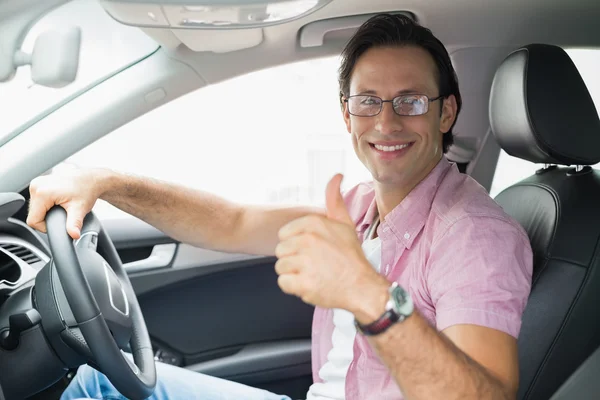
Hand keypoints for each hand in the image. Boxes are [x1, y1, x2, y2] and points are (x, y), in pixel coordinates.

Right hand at [27, 165, 109, 238]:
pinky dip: (46, 205)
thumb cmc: (86, 190)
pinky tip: (57, 203)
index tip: (59, 222)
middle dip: (47, 218)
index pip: (33, 220)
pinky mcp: (39, 183)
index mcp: (42, 192)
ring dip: (46, 212)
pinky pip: (37, 201)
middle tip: (63, 214)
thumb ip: (74, 224)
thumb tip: (74, 235)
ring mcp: (37, 183)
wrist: (92, 179)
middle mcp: (36, 186)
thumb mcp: (80, 209)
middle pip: (33, 214)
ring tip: (61, 208)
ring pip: (35, 208)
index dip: (45, 226)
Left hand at [275, 174, 383, 310]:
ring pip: (281, 267)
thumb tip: (336, 176)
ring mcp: (304, 262)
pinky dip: (294, 287)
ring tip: (313, 274)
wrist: (362, 287)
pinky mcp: (302, 283)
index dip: (297, 244)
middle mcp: (307, 240)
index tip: (313, 250)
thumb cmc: (351, 258)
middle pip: (281, 250)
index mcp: (314, 223)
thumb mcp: (344, 224)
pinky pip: (283, 283)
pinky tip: (310, 284)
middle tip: (314, 264)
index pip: (284, 234)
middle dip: (294, 259)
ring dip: (294, 273)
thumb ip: (335, 200)